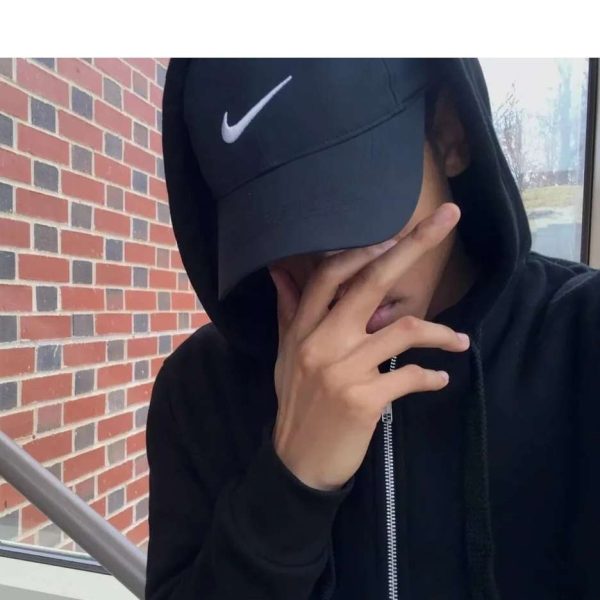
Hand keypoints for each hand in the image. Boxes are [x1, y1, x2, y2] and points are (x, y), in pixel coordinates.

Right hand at [267, 202, 469, 490]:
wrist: (297, 463)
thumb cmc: (296, 404)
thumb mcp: (287, 355)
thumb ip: (289, 310)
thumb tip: (280, 271)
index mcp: (303, 328)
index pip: (332, 274)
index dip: (365, 248)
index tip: (398, 232)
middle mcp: (322, 341)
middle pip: (372, 282)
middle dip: (414, 246)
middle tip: (449, 218)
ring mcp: (343, 370)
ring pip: (403, 329)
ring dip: (440, 333)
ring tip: (460, 342)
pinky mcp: (364, 400)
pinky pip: (409, 377)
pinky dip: (431, 377)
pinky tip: (440, 380)